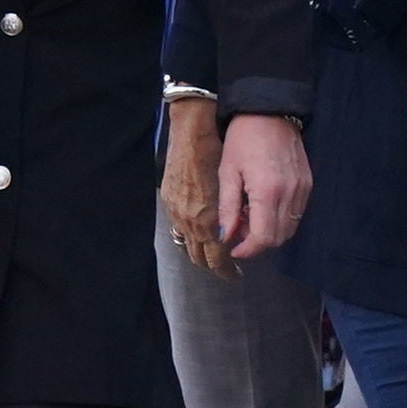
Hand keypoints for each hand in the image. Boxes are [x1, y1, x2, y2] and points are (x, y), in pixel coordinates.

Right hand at [161, 95, 234, 276]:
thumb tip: (237, 236)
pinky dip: (192, 234)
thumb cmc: (217, 155)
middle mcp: (187, 221)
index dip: (227, 270)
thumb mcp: (232, 187)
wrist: (191, 132)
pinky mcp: (169, 201)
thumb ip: (233, 216)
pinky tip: (203, 228)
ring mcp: (175, 212)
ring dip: (203, 250)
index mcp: (206, 220)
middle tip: (230, 266)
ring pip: (188, 244)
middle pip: (199, 257)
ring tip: (218, 248)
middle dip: (215, 265)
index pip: (217, 259)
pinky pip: (180, 228)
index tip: (236, 274)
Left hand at [218, 112, 310, 259]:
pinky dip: (280, 218)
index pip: (264, 238)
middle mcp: (290, 193)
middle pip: (279, 237)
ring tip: (250, 214)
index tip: (234, 248)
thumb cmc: (243, 138)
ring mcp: (303, 189)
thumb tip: (226, 236)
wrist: (269, 111)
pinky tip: (264, 204)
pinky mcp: (308, 184)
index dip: (248, 250)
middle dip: (257, 241)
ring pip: (289, 228)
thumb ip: (228, 208)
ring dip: (269, 231)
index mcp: (267, 191)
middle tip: (239, 228)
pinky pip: (296, 213)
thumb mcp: (227, 172)